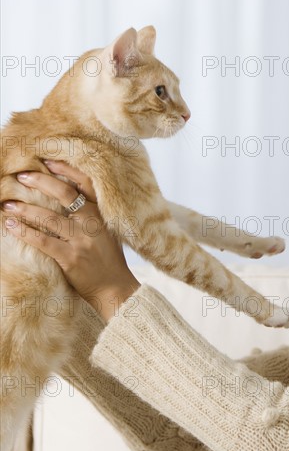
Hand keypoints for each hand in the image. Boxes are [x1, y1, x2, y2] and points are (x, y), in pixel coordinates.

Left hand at [2, 160, 139, 321]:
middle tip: (22, 176)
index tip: (47, 161)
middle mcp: (93, 223)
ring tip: (7, 204)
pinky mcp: (70, 258)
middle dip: (41, 181)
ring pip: (49, 217)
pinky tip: (11, 226)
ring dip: (25, 208)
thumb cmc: (109, 261)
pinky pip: (43, 241)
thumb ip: (93, 216)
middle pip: (65, 194)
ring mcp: (82, 240)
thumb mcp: (108, 233)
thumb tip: (70, 199)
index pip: (85, 184)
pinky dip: (25, 232)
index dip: (66, 170)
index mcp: (102, 214)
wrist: (115, 288)